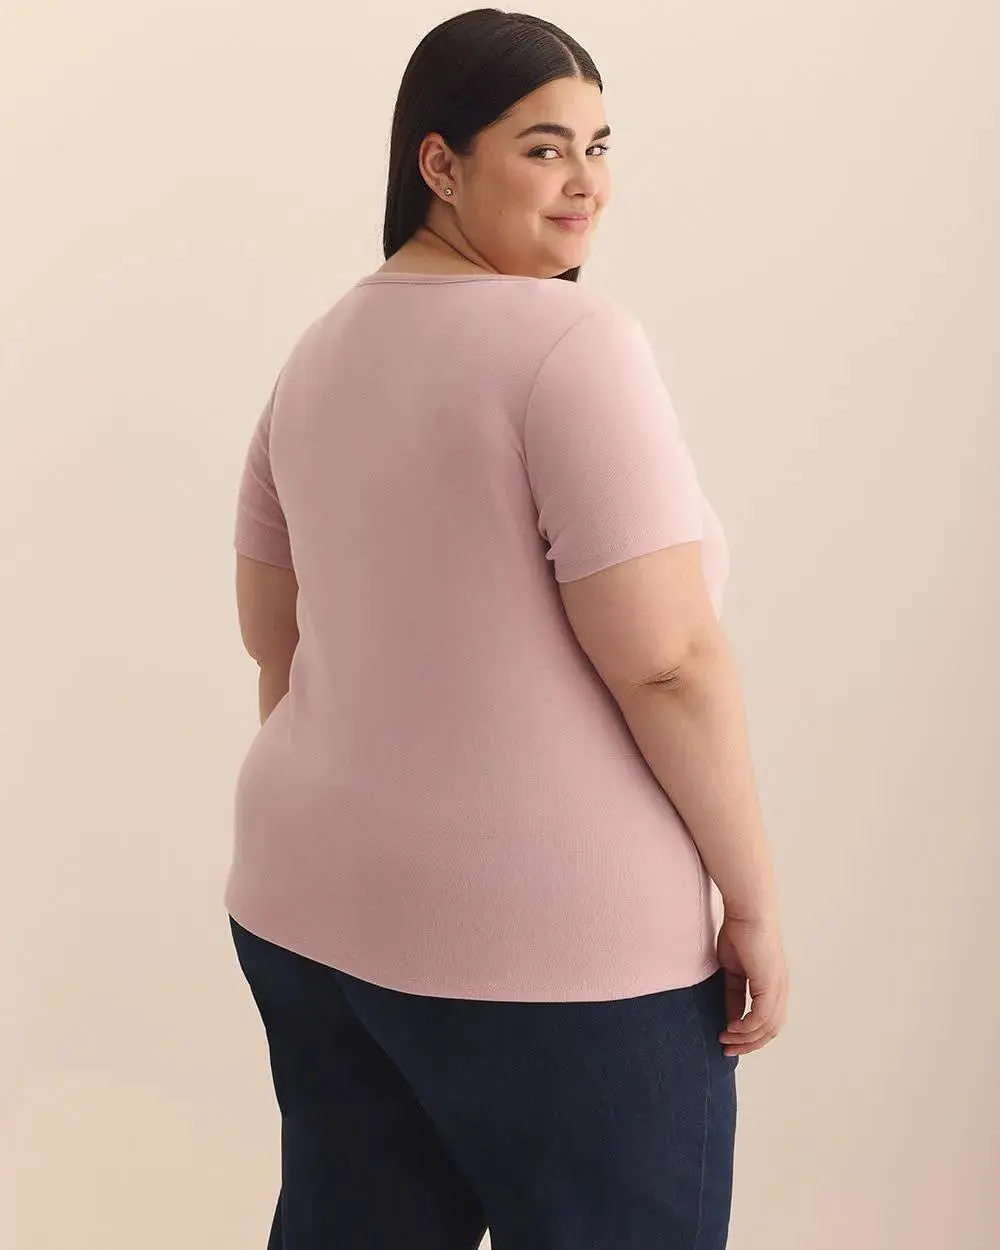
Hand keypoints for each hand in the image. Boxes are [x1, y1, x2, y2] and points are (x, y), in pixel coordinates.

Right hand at [716, 909, 788, 1056]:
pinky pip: (761, 1017)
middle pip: (771, 1030)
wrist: (747, 912)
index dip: (749, 1035)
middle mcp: (780, 989)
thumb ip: (734, 994)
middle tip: (728, 1050)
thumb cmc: (739, 933)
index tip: (729, 1041)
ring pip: (768, 1027)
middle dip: (749, 1044)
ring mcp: (777, 988)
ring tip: (726, 1041)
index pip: (767, 1020)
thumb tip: (731, 1018)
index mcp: (773, 985)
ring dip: (746, 1039)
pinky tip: (732, 1028)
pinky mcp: (770, 985)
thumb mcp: (732, 970)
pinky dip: (747, 1027)